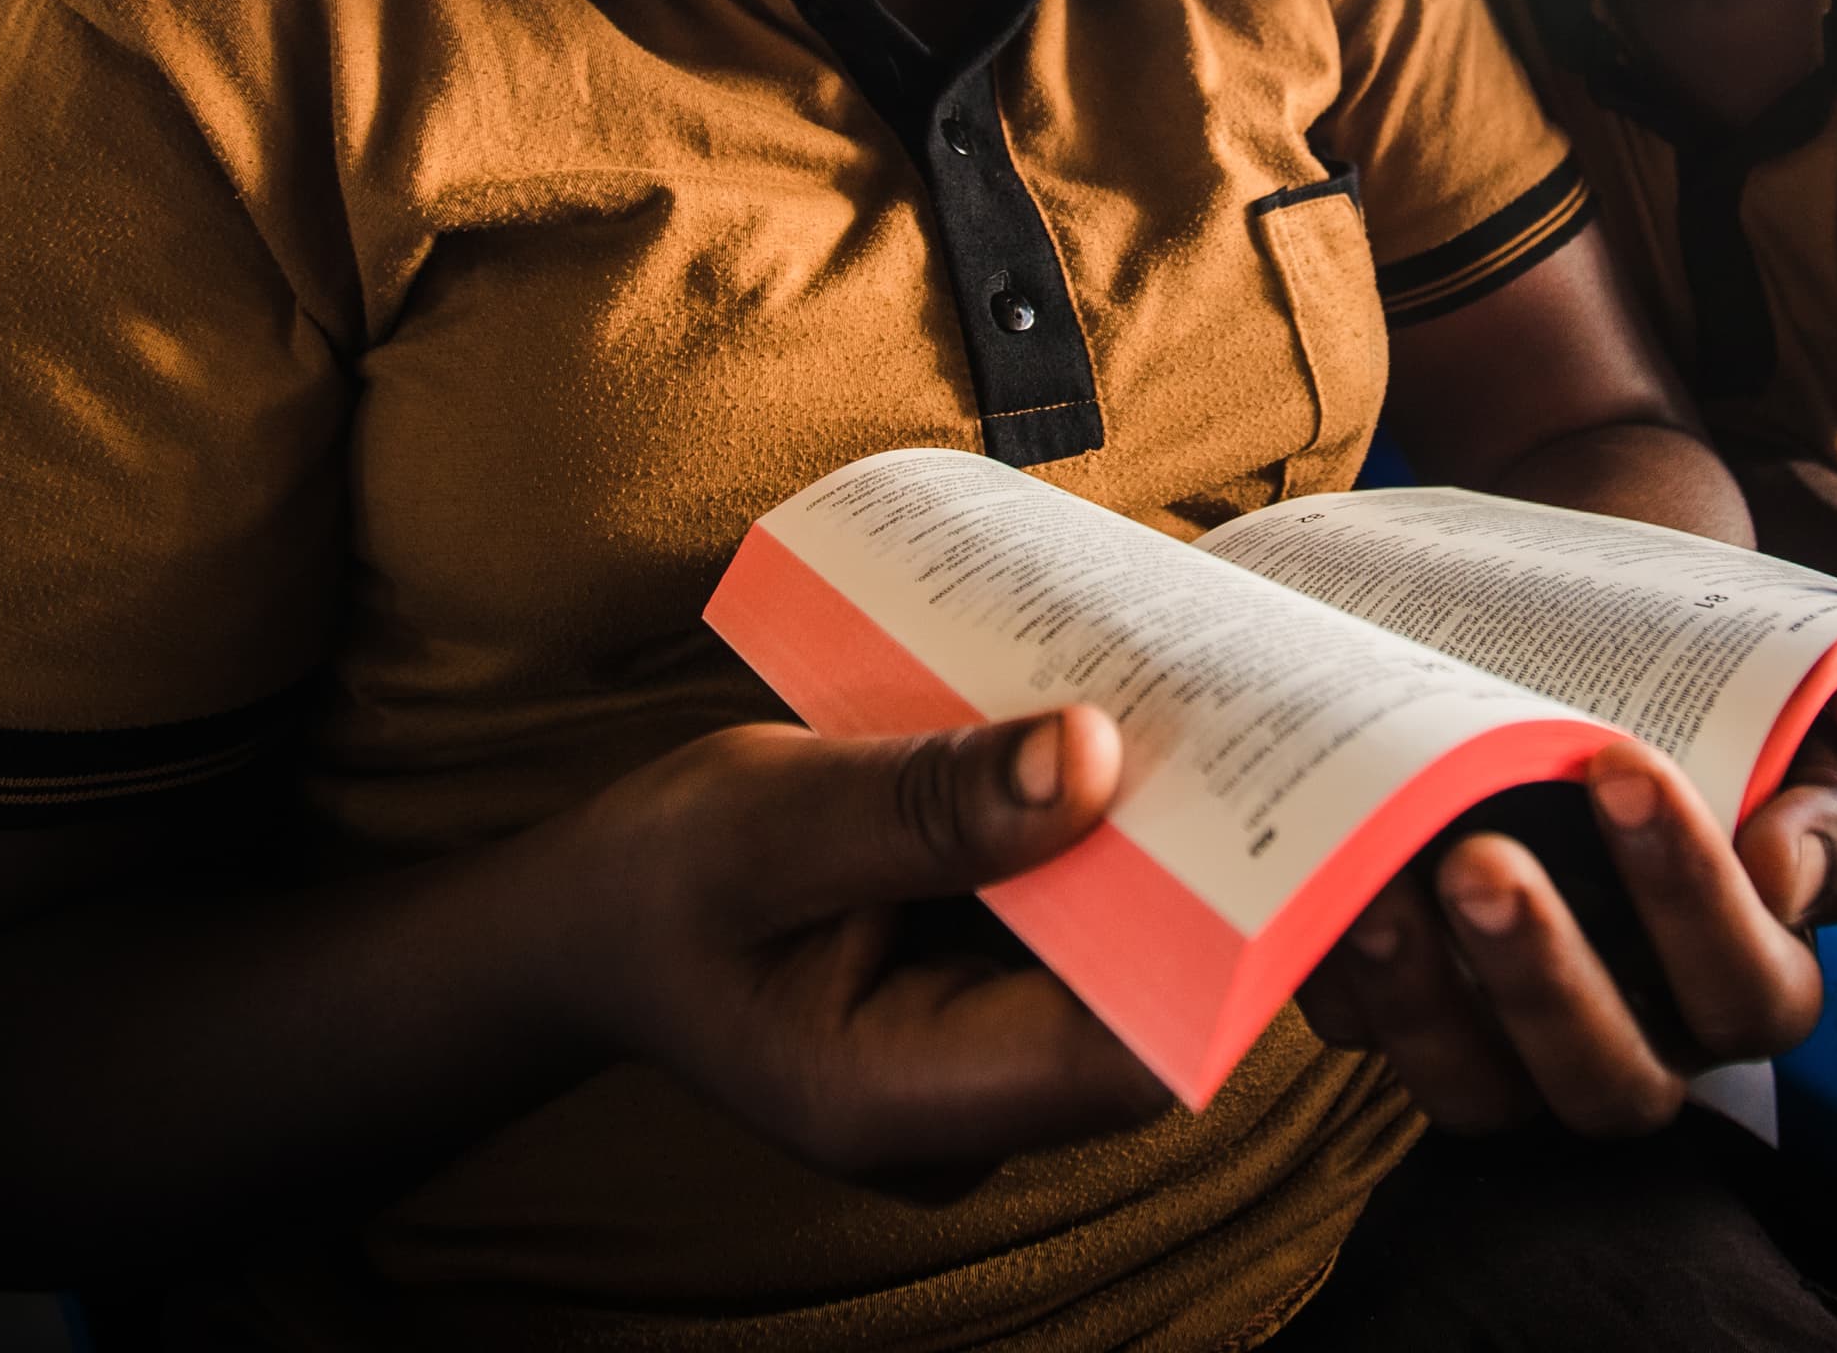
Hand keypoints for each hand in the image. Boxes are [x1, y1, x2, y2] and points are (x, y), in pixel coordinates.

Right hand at [556, 707, 1170, 1173]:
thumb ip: (927, 805)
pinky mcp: (991, 1017)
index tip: (1245, 806)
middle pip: (1139, 1010)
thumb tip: (1095, 757)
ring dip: (1140, 851)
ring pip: (1122, 968)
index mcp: (897, 1102)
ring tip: (1162, 717)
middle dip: (1184, 874)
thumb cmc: (655, 879)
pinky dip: (1089, 852)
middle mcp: (964, 1119)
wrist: (592, 926)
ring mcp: (983, 1076)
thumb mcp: (767, 818)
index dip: (1210, 943)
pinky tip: (1096, 759)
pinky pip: (1079, 940)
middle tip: (1214, 721)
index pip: (1121, 1053)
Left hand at [1295, 733, 1836, 1136]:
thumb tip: (1781, 873)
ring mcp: (1518, 1044)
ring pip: (1480, 1093)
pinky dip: (1338, 976)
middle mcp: (1644, 1038)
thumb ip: (1816, 797)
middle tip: (1481, 859)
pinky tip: (1316, 886)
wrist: (1588, 654)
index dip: (1692, 893)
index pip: (1749, 984)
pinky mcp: (1413, 1020)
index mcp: (1752, 977)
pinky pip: (1369, 1040)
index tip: (1624, 764)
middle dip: (1542, 978)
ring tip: (1381, 890)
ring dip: (1423, 1000)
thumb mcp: (1791, 731)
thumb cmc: (1708, 702)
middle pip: (1610, 1081)